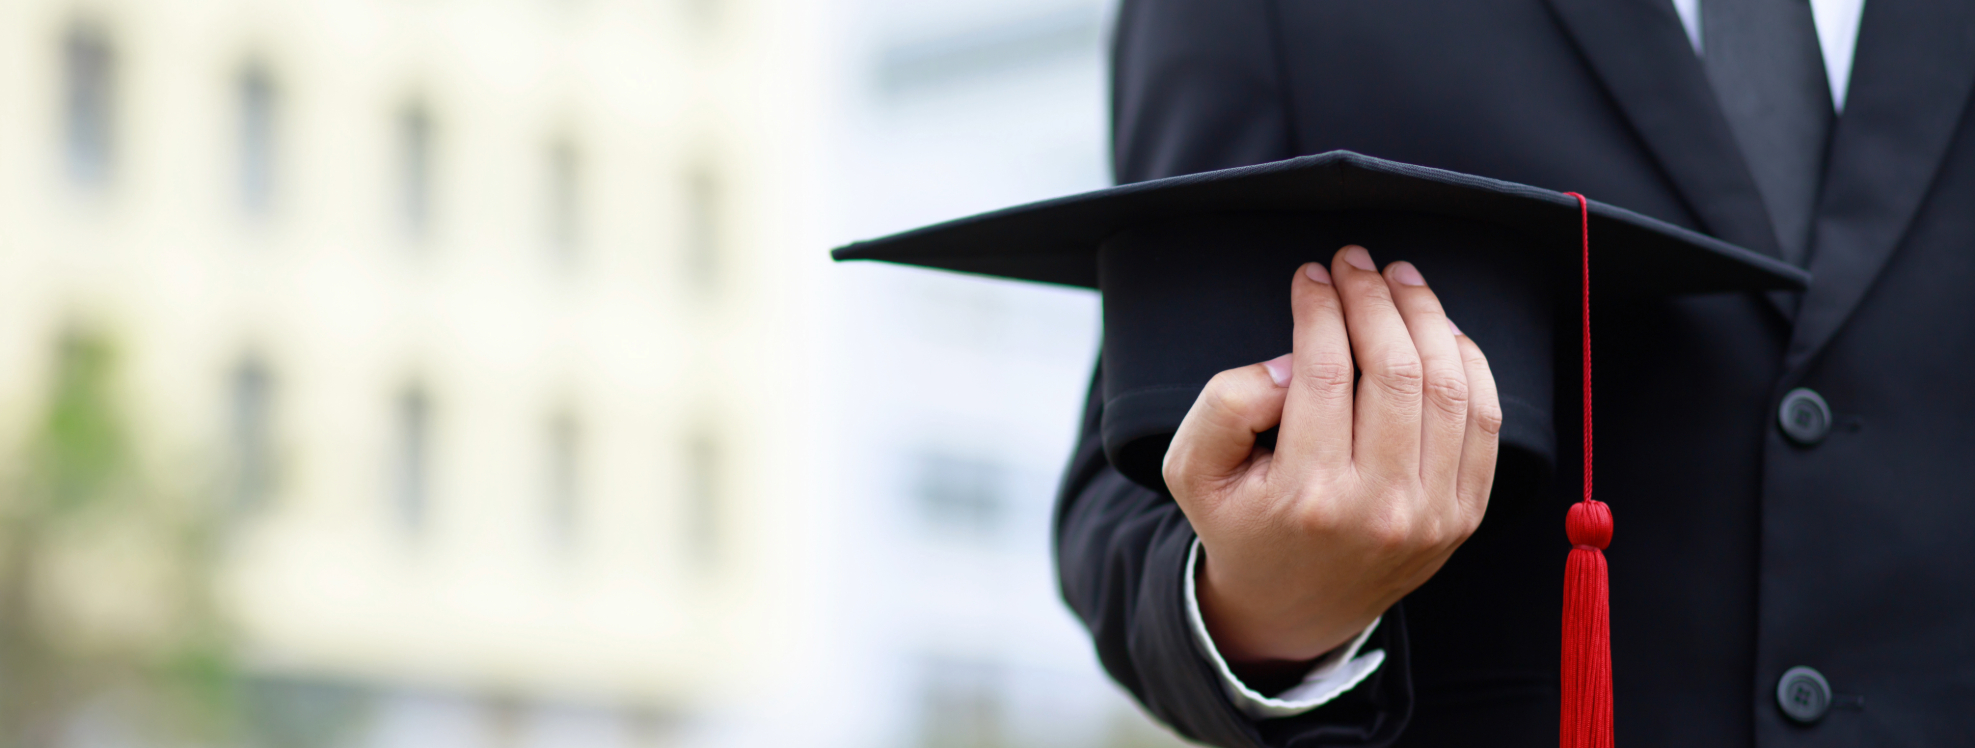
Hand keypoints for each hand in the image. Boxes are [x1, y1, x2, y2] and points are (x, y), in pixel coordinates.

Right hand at [1163, 245, 1502, 667]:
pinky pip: (1484, 421)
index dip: (1321, 308)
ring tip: (1398, 279)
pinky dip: (1468, 361)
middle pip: (1395, 370)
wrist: (1292, 609)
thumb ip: (1225, 406)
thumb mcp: (1192, 469)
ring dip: (1426, 317)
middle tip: (1355, 262)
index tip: (1311, 275)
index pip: (1326, 372)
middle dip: (1376, 298)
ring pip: (1448, 387)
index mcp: (1310, 496)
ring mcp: (1432, 514)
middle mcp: (1381, 508)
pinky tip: (1438, 327)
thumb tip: (1291, 361)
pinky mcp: (1464, 515)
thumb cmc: (1240, 523)